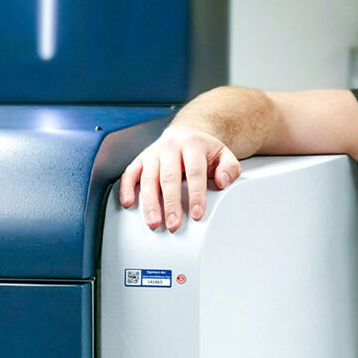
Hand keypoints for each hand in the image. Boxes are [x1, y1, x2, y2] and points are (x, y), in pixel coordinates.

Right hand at [117, 126, 241, 230]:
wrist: (186, 133)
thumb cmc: (204, 150)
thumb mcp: (224, 154)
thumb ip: (229, 168)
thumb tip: (222, 181)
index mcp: (192, 144)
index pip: (194, 172)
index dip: (195, 194)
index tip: (196, 214)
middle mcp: (170, 147)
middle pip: (169, 177)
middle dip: (170, 203)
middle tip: (173, 224)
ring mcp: (153, 153)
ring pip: (148, 178)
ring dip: (149, 202)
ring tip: (153, 222)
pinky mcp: (140, 159)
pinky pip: (130, 173)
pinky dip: (127, 188)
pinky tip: (128, 203)